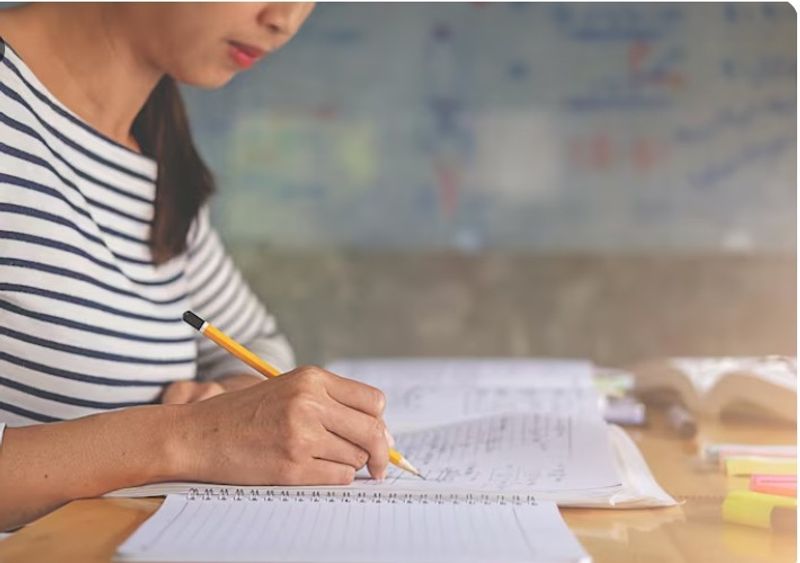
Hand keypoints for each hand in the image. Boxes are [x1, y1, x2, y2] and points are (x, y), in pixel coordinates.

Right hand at [172, 366, 389, 485]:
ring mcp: (301, 435)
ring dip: (349, 464)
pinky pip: (339, 477)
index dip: (379, 422)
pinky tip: (313, 470)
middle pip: (372, 431)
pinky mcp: (292, 466)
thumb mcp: (289, 389)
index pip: (373, 401)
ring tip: (320, 459)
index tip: (378, 436)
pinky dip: (334, 477)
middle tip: (379, 466)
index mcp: (311, 379)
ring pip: (356, 457)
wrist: (198, 436)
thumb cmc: (245, 415)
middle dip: (381, 453)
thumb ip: (331, 403)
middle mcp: (309, 403)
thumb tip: (382, 434)